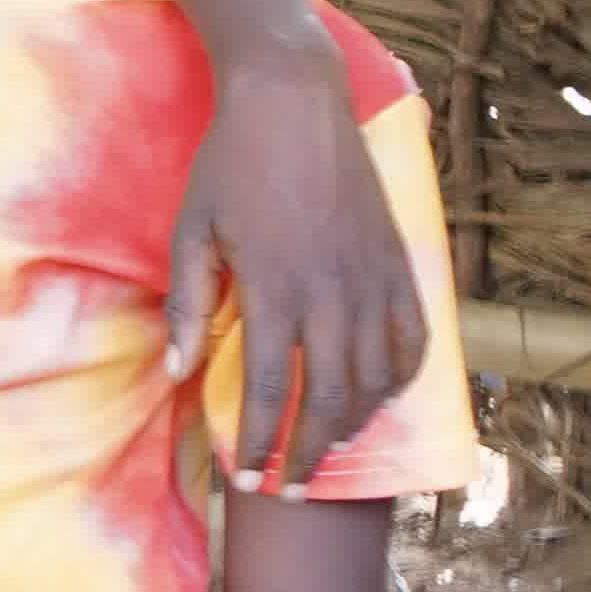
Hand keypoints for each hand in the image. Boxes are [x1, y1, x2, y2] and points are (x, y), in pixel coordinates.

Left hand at [166, 47, 422, 493]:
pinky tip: (374, 399)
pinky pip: (412, 338)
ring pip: (376, 377)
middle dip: (308, 453)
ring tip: (322, 450)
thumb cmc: (228, 165)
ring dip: (350, 424)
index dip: (261, 442)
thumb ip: (189, 306)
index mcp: (275, 288)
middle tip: (288, 489)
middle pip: (330, 398)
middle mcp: (333, 291)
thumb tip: (178, 372)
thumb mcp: (191, 232)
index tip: (248, 477)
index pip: (272, 388)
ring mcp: (373, 277)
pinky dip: (397, 379)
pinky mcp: (399, 263)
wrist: (292, 102)